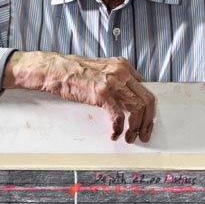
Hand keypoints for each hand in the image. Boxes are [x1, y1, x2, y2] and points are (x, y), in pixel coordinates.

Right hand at [3, 51, 155, 142]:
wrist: (55, 70)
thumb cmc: (74, 72)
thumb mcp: (102, 71)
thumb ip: (117, 81)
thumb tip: (128, 99)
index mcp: (123, 67)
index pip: (146, 89)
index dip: (149, 109)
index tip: (147, 121)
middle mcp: (121, 72)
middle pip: (148, 100)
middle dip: (149, 121)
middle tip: (144, 134)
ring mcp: (113, 82)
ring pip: (137, 108)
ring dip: (136, 127)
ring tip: (130, 137)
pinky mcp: (102, 93)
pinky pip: (119, 115)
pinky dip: (119, 128)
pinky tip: (115, 133)